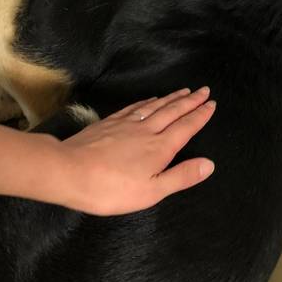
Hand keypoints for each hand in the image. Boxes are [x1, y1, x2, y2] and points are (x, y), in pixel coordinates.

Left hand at [52, 88, 215, 214]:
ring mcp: (126, 123)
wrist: (70, 171)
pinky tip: (150, 100)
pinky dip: (147, 101)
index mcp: (160, 147)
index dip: (200, 115)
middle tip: (204, 90)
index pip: (186, 127)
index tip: (211, 103)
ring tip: (184, 91)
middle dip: (190, 100)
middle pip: (173, 111)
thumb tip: (209, 164)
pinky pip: (135, 107)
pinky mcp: (110, 122)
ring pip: (155, 106)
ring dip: (172, 98)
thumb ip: (181, 176)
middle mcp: (146, 130)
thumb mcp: (152, 191)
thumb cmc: (112, 189)